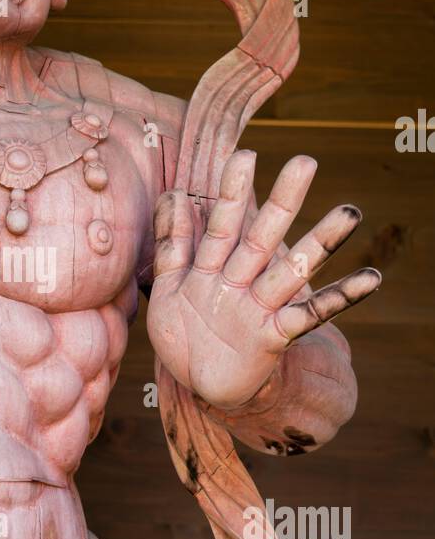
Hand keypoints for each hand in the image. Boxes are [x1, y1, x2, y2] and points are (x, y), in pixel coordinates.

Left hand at [147, 150, 380, 410]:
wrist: (197, 384)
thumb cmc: (184, 333)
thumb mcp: (168, 287)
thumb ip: (171, 243)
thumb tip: (173, 194)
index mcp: (212, 267)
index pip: (223, 224)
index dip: (233, 193)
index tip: (246, 155)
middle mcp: (240, 281)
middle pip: (262, 237)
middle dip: (282, 202)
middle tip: (305, 162)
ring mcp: (258, 307)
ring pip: (291, 270)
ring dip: (320, 243)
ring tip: (350, 213)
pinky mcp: (272, 336)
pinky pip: (308, 314)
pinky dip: (340, 297)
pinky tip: (370, 279)